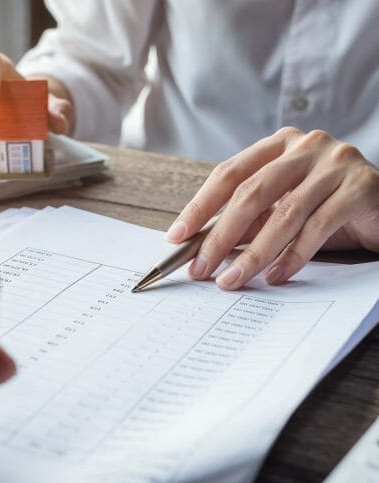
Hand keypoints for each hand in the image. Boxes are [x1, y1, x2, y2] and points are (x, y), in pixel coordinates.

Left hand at [167, 127, 378, 289]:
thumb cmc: (325, 208)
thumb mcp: (280, 210)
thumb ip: (247, 222)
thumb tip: (202, 250)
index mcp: (278, 146)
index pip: (228, 174)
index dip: (199, 207)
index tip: (176, 237)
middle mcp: (305, 146)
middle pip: (251, 193)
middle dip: (220, 236)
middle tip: (200, 269)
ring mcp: (335, 162)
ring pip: (283, 213)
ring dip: (253, 254)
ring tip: (232, 281)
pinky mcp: (361, 186)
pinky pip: (317, 227)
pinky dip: (292, 256)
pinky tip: (274, 277)